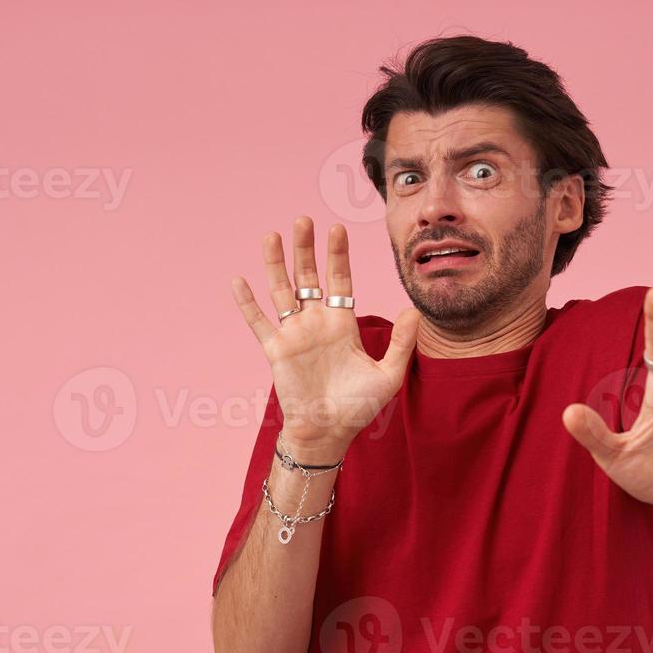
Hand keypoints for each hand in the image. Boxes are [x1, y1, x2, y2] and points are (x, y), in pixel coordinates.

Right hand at [231, 216, 419, 461]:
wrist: (329, 432)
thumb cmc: (359, 407)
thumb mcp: (388, 374)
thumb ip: (400, 342)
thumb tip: (413, 310)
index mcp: (342, 324)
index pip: (339, 280)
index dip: (337, 256)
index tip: (337, 229)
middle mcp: (316, 323)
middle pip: (309, 277)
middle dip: (305, 249)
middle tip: (303, 220)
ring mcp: (294, 334)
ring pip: (282, 291)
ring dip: (276, 265)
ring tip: (272, 236)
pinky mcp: (276, 350)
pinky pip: (258, 322)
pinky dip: (247, 303)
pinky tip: (239, 280)